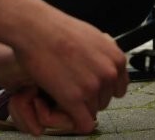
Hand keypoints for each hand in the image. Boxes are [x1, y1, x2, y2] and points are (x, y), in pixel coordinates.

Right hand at [0, 8, 128, 134]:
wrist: (36, 29)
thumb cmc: (58, 29)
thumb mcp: (93, 36)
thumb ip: (104, 54)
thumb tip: (106, 64)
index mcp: (116, 59)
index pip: (118, 88)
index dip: (102, 89)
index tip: (91, 88)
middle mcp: (108, 74)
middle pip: (104, 101)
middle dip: (89, 98)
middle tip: (71, 87)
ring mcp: (92, 87)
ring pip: (92, 113)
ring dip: (78, 108)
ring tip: (62, 91)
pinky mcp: (74, 98)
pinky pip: (84, 124)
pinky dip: (75, 122)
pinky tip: (64, 110)